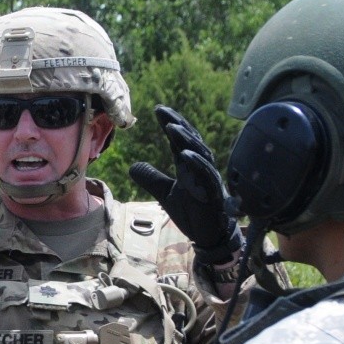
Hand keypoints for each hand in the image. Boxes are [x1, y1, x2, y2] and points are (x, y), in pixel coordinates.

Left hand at [129, 105, 242, 266]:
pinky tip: (185, 154)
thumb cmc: (192, 210)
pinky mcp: (212, 192)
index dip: (170, 123)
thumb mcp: (165, 192)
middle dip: (177, 124)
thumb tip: (132, 166)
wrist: (208, 234)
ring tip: (171, 127)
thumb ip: (151, 178)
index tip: (157, 109)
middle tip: (162, 111)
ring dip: (186, 140)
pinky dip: (196, 164)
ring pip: (199, 153)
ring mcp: (208, 178)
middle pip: (190, 140)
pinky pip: (205, 175)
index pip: (180, 139)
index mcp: (189, 165)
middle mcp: (200, 167)